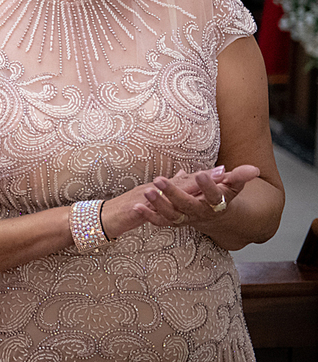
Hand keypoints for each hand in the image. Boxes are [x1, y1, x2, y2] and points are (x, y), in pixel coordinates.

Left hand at [132, 165, 260, 228]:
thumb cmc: (222, 197)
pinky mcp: (174, 222)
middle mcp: (200, 213)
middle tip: (159, 180)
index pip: (215, 197)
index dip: (209, 186)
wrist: (215, 217)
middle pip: (188, 206)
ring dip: (158, 205)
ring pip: (172, 216)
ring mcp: (186, 219)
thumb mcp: (232, 187)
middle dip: (173, 194)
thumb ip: (240, 177)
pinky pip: (160, 222)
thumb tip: (254, 169)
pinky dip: (148, 216)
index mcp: (216, 205)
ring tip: (147, 191)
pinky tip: (137, 206)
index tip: (203, 174)